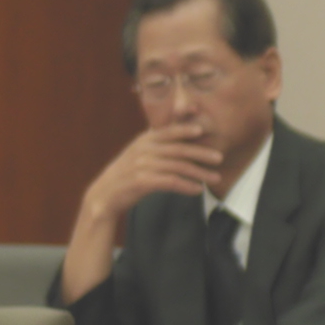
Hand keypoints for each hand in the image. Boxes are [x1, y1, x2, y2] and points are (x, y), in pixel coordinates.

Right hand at [78, 124, 218, 235]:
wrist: (104, 195)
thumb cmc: (126, 175)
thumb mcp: (139, 154)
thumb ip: (156, 145)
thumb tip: (178, 136)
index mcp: (143, 140)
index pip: (168, 131)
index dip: (185, 129)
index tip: (203, 130)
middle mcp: (143, 150)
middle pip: (178, 149)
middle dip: (201, 153)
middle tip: (219, 157)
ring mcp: (142, 165)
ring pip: (178, 167)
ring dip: (199, 172)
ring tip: (215, 178)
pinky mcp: (142, 182)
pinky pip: (170, 182)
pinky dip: (187, 185)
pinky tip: (198, 189)